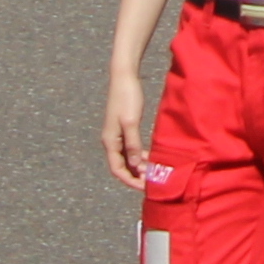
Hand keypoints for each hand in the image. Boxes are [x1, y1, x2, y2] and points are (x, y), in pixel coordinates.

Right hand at [101, 73, 155, 188]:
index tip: (144, 187)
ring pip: (126, 158)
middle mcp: (111, 141)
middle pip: (121, 166)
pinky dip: (139, 155)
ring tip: (153, 171)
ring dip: (138, 166)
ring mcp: (116, 135)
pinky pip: (130, 148)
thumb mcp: (131, 121)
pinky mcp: (123, 128)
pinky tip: (150, 156)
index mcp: (110, 141)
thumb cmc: (127, 97)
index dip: (130, 180)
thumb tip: (136, 165)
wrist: (124, 76)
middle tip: (152, 182)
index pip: (117, 169)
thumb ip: (132, 143)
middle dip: (135, 176)